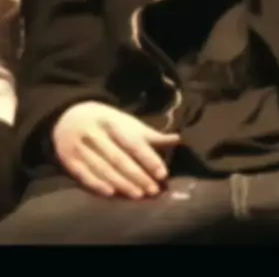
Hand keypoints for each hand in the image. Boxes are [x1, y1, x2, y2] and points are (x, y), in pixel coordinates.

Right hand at [52, 101, 179, 198]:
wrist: (69, 115)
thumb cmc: (106, 122)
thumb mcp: (126, 122)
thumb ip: (149, 134)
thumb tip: (177, 138)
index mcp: (112, 121)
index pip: (133, 142)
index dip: (148, 158)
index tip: (162, 173)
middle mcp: (95, 133)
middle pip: (119, 158)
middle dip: (137, 175)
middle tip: (153, 190)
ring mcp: (80, 146)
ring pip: (103, 167)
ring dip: (121, 183)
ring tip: (138, 195)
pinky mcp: (68, 159)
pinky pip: (84, 174)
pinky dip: (97, 184)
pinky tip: (111, 193)